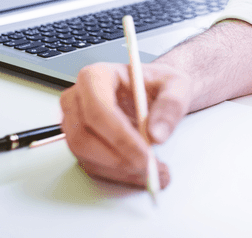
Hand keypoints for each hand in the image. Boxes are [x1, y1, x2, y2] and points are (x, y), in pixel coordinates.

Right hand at [59, 62, 191, 187]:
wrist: (155, 94)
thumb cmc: (160, 85)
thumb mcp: (177, 85)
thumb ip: (171, 105)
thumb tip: (157, 135)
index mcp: (96, 76)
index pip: (98, 108)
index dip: (120, 136)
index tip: (145, 154)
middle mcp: (77, 99)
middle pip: (84, 136)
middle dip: (119, 158)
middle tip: (150, 168)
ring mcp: (74, 123)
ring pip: (86, 156)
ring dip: (121, 171)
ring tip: (155, 171)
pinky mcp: (80, 144)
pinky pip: (93, 166)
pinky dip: (119, 175)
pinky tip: (143, 173)